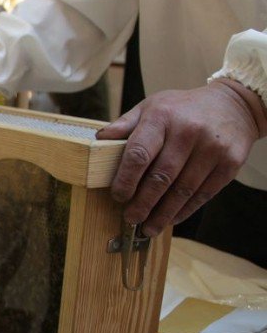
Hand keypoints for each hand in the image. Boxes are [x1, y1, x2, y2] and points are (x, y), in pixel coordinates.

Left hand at [96, 80, 265, 236]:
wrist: (233, 104)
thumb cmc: (182, 109)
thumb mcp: (151, 107)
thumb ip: (124, 125)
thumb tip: (98, 140)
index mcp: (161, 117)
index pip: (139, 153)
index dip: (126, 180)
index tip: (118, 197)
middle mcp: (188, 131)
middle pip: (161, 177)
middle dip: (143, 203)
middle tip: (131, 219)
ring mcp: (212, 147)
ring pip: (182, 190)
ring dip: (163, 214)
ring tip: (148, 228)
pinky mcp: (230, 162)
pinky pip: (203, 193)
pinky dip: (185, 210)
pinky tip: (171, 219)